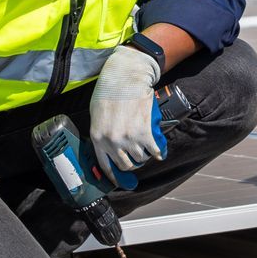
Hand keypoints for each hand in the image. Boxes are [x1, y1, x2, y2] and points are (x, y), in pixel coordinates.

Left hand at [89, 44, 162, 173]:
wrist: (126, 77)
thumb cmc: (109, 91)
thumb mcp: (97, 114)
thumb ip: (101, 131)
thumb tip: (108, 145)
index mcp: (98, 138)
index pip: (105, 166)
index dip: (114, 176)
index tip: (120, 180)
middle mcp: (112, 142)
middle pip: (125, 165)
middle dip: (132, 165)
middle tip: (136, 159)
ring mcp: (129, 139)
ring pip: (140, 158)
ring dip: (145, 157)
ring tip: (146, 151)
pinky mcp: (144, 133)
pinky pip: (153, 151)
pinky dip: (158, 153)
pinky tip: (159, 153)